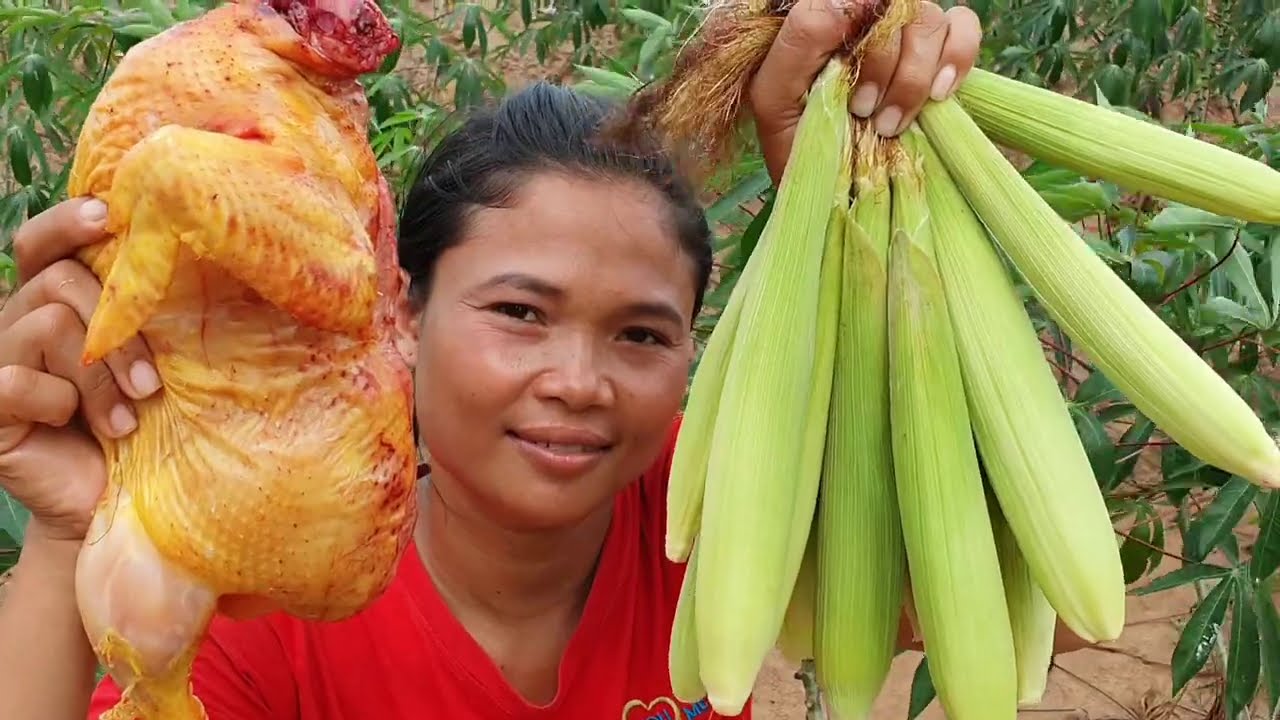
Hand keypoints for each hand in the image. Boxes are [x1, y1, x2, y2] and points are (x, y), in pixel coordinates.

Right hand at [0, 197, 159, 544]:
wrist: (111, 500)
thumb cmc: (141, 424)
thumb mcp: (150, 361)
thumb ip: (143, 315)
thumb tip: (183, 259)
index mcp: (54, 303)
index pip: (43, 243)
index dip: (69, 222)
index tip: (111, 216)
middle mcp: (17, 322)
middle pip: (60, 282)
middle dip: (116, 330)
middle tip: (150, 384)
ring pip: (47, 325)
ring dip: (99, 377)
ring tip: (127, 419)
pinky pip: (17, 380)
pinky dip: (57, 403)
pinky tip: (76, 428)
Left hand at [748, 0, 981, 183]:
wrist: (832, 195)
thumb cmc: (799, 149)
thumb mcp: (775, 102)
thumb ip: (797, 43)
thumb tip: (841, 1)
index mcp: (824, 22)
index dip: (860, 35)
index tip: (854, 95)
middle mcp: (866, 20)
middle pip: (895, 7)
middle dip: (885, 65)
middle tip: (866, 114)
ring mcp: (905, 34)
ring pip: (928, 18)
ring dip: (914, 75)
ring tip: (892, 124)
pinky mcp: (942, 54)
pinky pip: (963, 27)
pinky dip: (958, 55)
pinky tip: (940, 93)